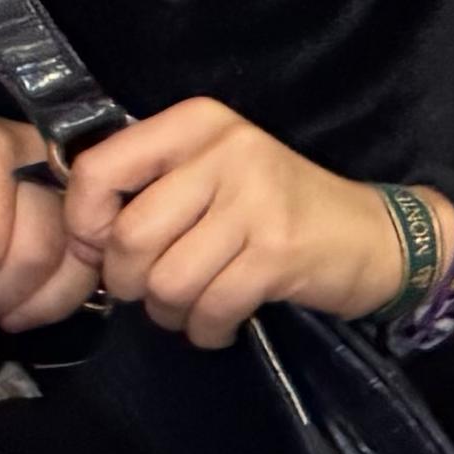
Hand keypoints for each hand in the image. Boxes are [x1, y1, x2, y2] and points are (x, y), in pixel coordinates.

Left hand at [58, 97, 449, 348]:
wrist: (375, 236)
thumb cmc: (278, 208)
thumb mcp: (212, 174)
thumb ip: (149, 188)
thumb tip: (78, 240)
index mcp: (198, 123)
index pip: (99, 169)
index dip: (85, 223)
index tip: (104, 248)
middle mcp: (227, 150)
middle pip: (130, 236)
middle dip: (130, 282)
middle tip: (155, 290)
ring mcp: (257, 199)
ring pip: (166, 280)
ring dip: (171, 312)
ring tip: (193, 308)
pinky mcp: (279, 250)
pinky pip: (210, 307)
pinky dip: (206, 330)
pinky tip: (221, 325)